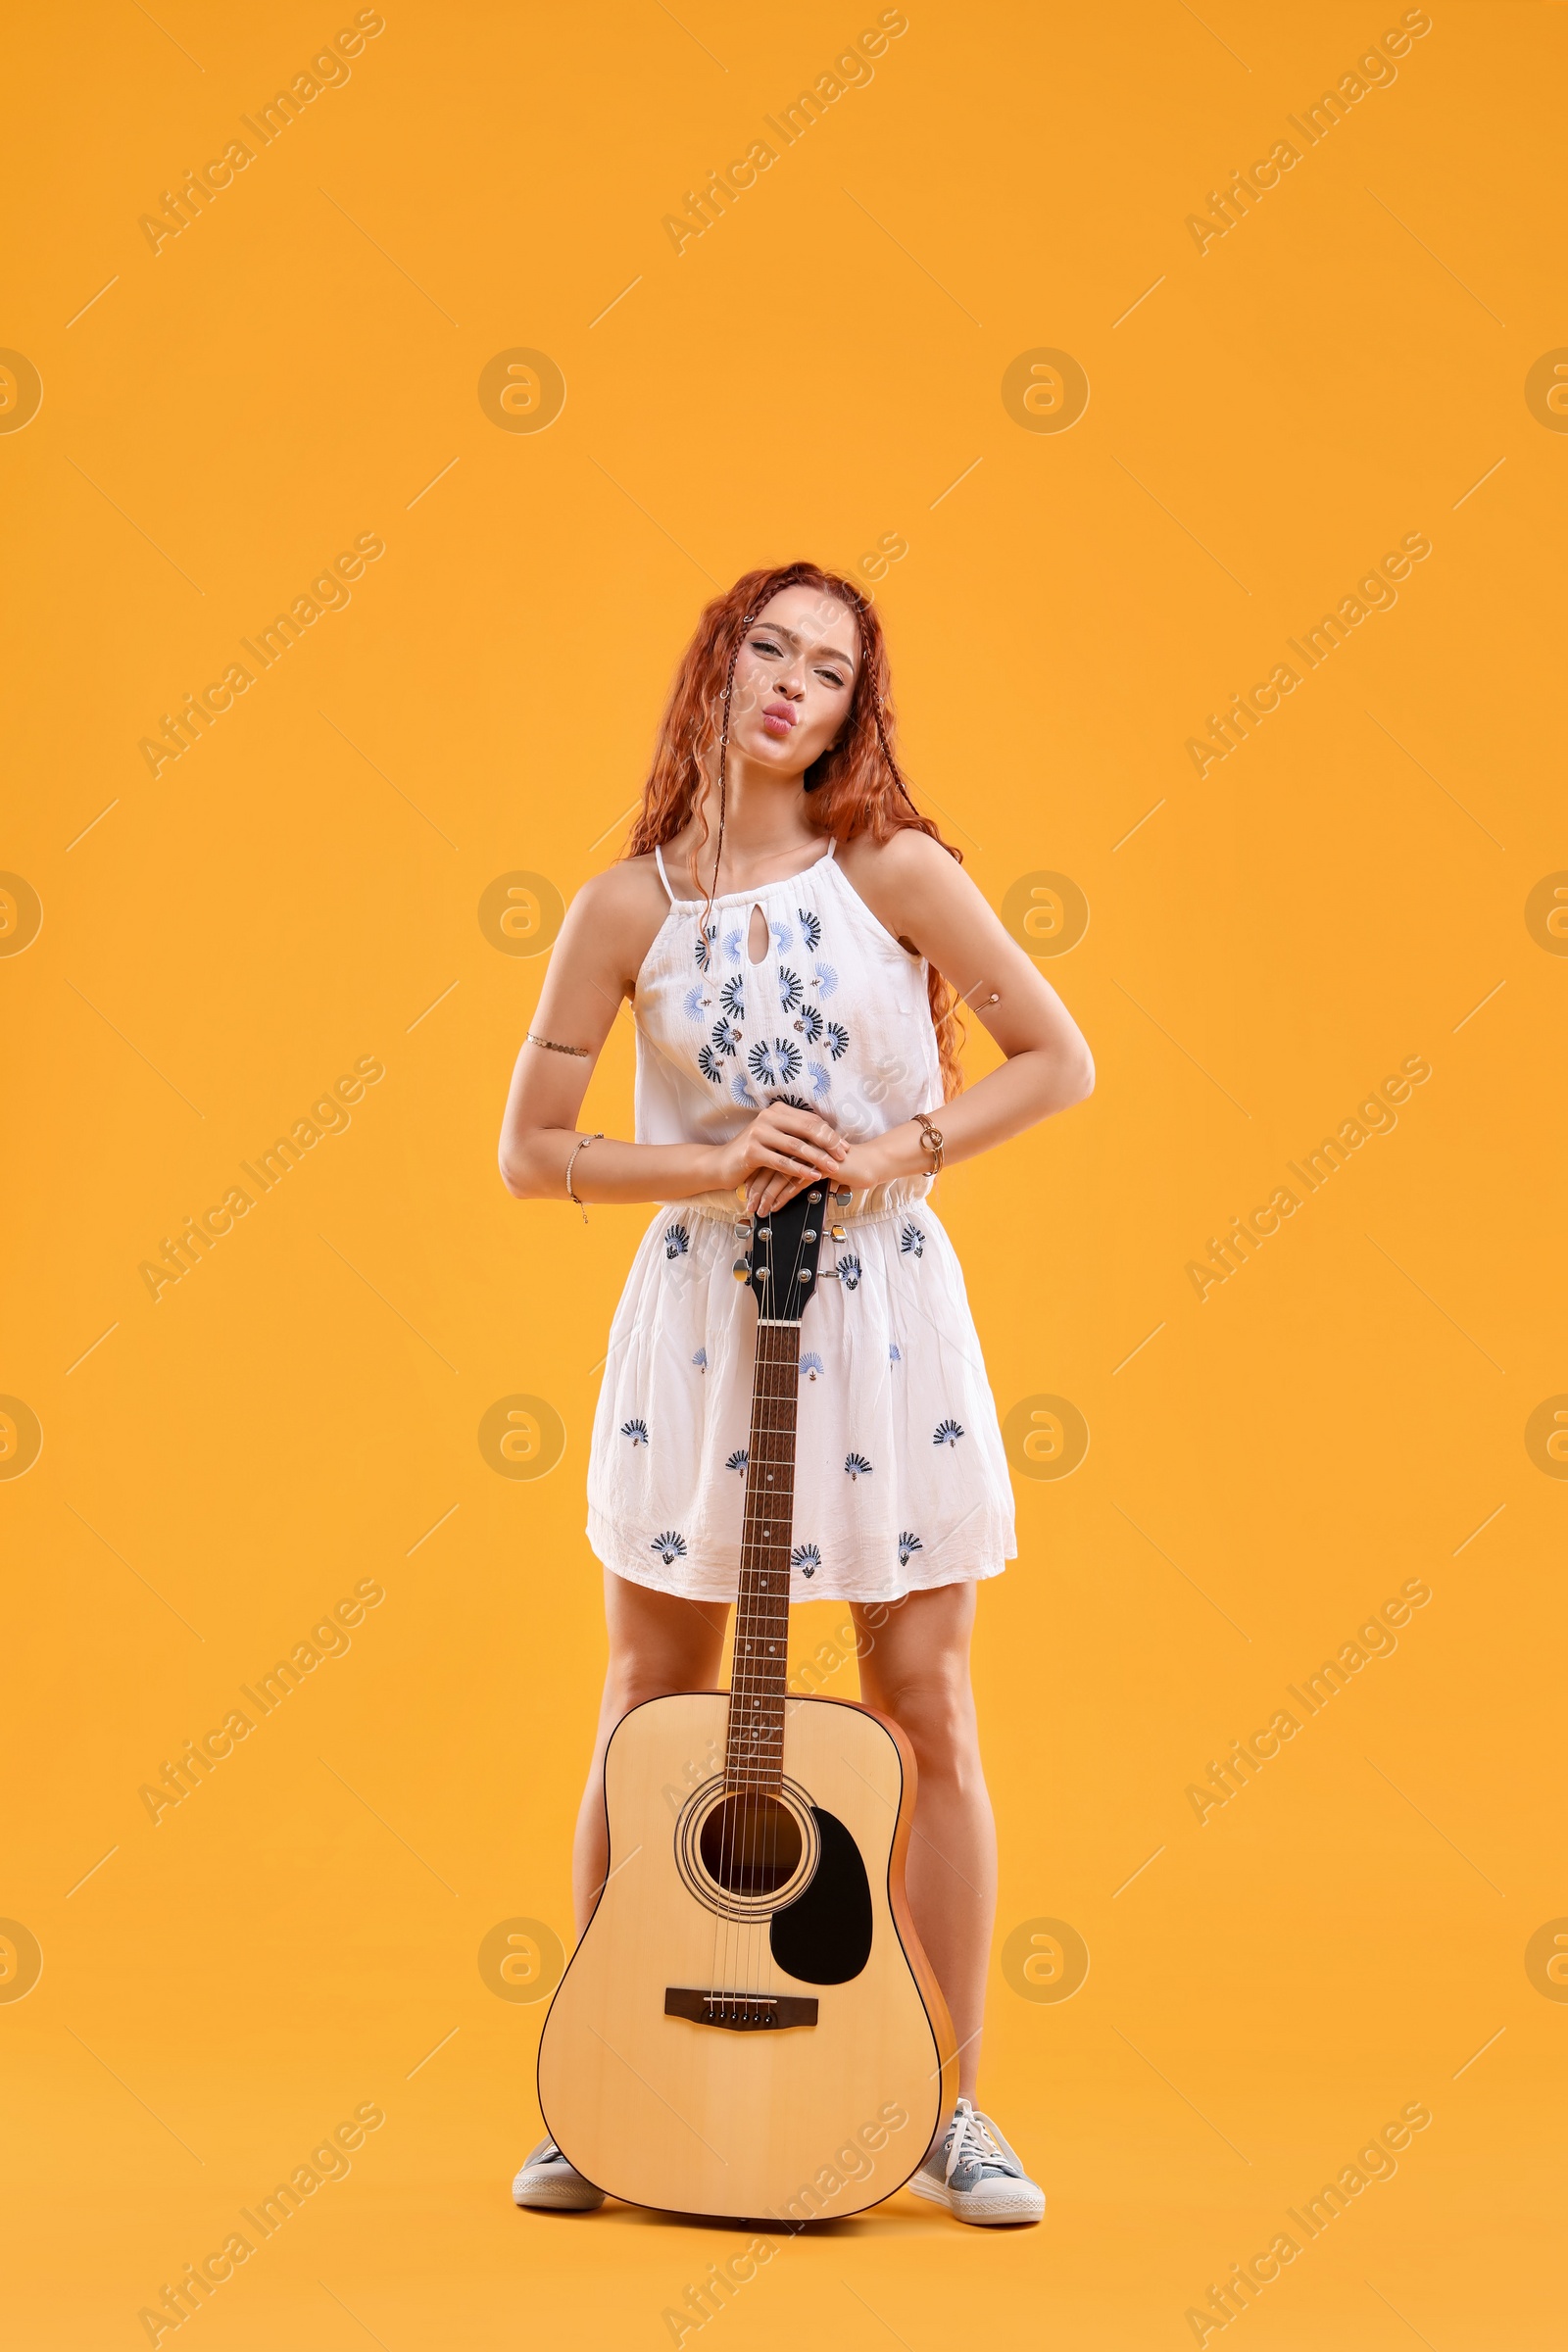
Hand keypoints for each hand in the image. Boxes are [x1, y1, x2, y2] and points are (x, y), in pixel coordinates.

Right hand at [709, 1101, 847, 1212]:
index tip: (844, 1147)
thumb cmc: (752, 1152)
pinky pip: (782, 1162)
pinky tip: (812, 1177)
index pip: (811, 1120)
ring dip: (817, 1158)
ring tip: (832, 1168)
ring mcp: (759, 1133)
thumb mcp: (775, 1139)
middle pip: (807, 1129)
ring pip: (796, 1146)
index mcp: (777, 1111)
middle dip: (828, 1144)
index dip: (830, 1133)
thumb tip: (828, 1140)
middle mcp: (768, 1117)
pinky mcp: (752, 1151)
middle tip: (843, 1156)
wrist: (721, 1163)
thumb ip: (795, 1135)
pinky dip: (799, 1170)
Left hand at [743, 1128, 888, 1215]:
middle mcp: (800, 1145)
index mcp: (799, 1141)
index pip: (771, 1157)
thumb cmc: (847, 1167)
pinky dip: (781, 1197)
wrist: (870, 1164)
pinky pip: (794, 1182)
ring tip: (757, 1209)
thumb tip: (784, 1185)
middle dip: (756, 1186)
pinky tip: (773, 1206)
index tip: (747, 1190)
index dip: (757, 1175)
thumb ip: (803, 1170)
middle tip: (747, 1203)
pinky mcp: (818, 1166)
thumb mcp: (819, 1167)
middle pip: (770, 1165)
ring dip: (766, 1195)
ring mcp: (809, 1155)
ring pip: (779, 1175)